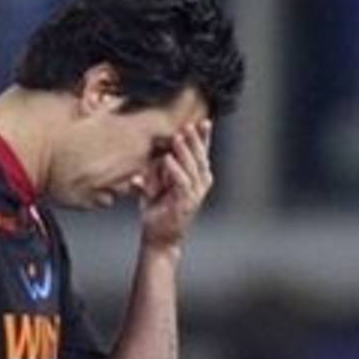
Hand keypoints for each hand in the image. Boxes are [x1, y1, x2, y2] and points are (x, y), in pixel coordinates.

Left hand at [134, 120, 213, 248]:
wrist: (160, 236)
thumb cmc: (159, 210)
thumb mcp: (157, 183)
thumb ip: (157, 168)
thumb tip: (154, 152)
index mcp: (197, 176)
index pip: (202, 153)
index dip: (204, 138)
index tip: (204, 122)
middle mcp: (200, 184)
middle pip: (200, 157)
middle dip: (195, 140)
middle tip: (187, 126)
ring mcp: (195, 194)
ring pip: (192, 168)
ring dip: (184, 152)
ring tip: (177, 137)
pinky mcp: (186, 203)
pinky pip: (181, 182)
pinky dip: (175, 170)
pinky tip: (168, 159)